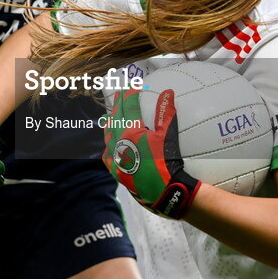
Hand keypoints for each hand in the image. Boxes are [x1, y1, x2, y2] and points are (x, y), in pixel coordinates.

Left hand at [102, 87, 199, 218]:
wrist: (163, 192)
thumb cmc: (168, 164)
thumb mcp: (169, 137)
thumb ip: (166, 113)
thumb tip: (168, 93)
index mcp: (131, 132)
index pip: (129, 107)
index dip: (129, 95)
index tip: (131, 86)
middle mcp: (119, 143)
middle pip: (115, 118)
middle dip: (117, 105)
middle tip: (118, 95)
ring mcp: (116, 158)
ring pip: (108, 136)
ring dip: (109, 123)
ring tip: (109, 116)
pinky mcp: (116, 172)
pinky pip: (108, 156)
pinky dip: (108, 146)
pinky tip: (109, 146)